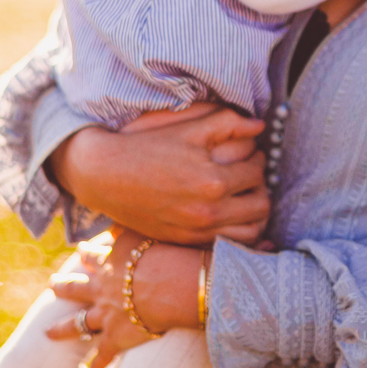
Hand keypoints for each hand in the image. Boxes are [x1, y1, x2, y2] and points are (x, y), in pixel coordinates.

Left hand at [46, 229, 204, 367]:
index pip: (92, 256)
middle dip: (62, 287)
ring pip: (78, 323)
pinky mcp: (117, 337)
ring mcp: (105, 314)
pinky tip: (93, 367)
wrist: (174, 285)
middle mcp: (102, 288)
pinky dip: (98, 361)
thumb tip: (116, 222)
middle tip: (52, 285)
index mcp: (109, 262)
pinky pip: (104, 353)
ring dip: (63, 329)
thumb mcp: (144, 231)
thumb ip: (129, 227)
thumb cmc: (167, 254)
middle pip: (75, 288)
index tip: (79, 250)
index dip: (85, 253)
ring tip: (48, 331)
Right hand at [48, 101, 268, 245]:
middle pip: (261, 205)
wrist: (105, 175)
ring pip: (251, 232)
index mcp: (213, 181)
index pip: (258, 171)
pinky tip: (230, 215)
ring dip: (254, 213)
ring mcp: (197, 231)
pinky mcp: (185, 242)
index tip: (251, 153)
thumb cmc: (146, 145)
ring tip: (245, 196)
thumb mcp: (187, 127)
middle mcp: (208, 212)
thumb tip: (259, 127)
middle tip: (250, 174)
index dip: (258, 158)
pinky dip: (237, 232)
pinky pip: (227, 245)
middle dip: (261, 186)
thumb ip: (228, 122)